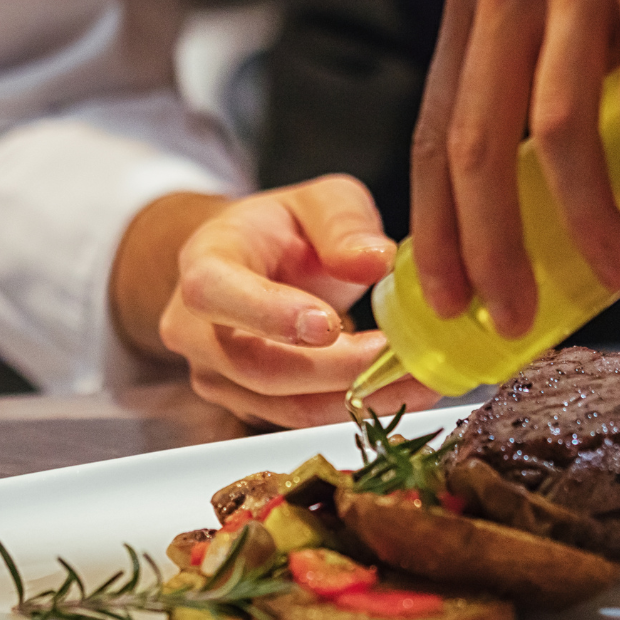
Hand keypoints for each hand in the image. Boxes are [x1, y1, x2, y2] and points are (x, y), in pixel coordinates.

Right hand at [114, 177, 438, 427]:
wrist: (249, 266)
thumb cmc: (281, 230)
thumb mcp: (319, 202)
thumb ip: (344, 224)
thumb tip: (376, 259)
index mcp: (203, 264)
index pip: (215, 293)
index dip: (268, 314)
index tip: (328, 325)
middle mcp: (196, 331)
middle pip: (259, 367)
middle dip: (337, 370)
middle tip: (404, 358)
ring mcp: (218, 377)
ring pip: (286, 406)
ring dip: (359, 399)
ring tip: (423, 379)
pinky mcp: (249, 407)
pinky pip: (304, 417)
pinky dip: (357, 407)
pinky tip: (404, 390)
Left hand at [406, 0, 619, 339]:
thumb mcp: (571, 18)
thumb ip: (539, 93)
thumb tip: (524, 235)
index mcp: (475, 4)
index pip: (435, 133)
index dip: (438, 230)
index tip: (452, 305)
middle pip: (482, 142)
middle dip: (494, 248)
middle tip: (517, 319)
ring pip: (562, 125)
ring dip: (584, 220)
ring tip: (615, 277)